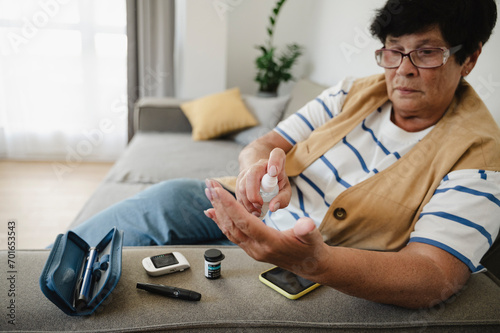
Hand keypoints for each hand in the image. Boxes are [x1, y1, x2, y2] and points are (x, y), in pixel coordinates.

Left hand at [204, 179, 326, 276]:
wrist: (309, 265)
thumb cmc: (310, 248)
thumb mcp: (312, 237)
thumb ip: (307, 230)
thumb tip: (306, 224)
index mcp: (269, 243)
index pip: (245, 221)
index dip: (230, 205)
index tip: (218, 190)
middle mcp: (256, 248)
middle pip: (232, 224)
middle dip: (219, 203)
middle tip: (209, 184)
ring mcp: (251, 250)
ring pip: (229, 229)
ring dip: (218, 209)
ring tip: (209, 192)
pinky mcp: (250, 248)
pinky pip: (231, 234)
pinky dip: (220, 221)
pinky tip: (212, 211)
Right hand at [235, 148, 291, 216]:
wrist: (263, 176)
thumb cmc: (276, 183)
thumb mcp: (285, 190)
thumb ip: (283, 198)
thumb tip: (273, 207)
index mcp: (276, 162)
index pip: (276, 155)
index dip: (275, 162)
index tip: (274, 172)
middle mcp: (260, 164)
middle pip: (252, 175)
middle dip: (254, 194)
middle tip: (260, 205)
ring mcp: (247, 170)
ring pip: (242, 186)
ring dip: (248, 202)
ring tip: (257, 210)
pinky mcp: (239, 179)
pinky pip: (237, 192)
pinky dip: (243, 204)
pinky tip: (251, 209)